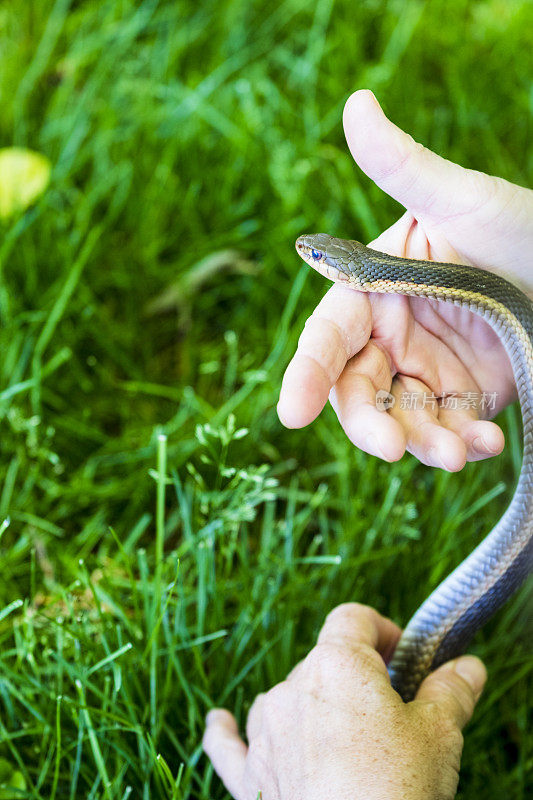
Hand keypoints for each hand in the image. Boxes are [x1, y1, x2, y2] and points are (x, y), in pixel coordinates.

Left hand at [203, 603, 486, 799]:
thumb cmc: (396, 789)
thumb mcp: (438, 736)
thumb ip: (450, 692)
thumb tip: (467, 667)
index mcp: (336, 664)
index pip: (353, 618)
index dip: (382, 630)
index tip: (405, 658)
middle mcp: (292, 687)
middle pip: (325, 661)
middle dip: (358, 681)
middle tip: (393, 717)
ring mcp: (265, 732)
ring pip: (286, 698)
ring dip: (311, 708)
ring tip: (345, 741)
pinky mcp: (248, 776)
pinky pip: (229, 745)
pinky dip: (227, 732)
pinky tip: (218, 722)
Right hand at [277, 90, 532, 469]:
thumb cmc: (521, 224)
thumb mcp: (461, 198)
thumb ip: (404, 165)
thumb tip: (355, 103)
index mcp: (377, 288)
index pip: (329, 336)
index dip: (305, 374)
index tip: (290, 414)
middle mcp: (395, 332)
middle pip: (358, 389)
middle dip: (368, 424)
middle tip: (393, 450)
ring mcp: (430, 367)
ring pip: (402, 420)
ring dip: (422, 444)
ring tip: (458, 455)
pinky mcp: (467, 395)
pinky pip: (450, 430)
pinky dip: (463, 445)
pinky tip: (485, 445)